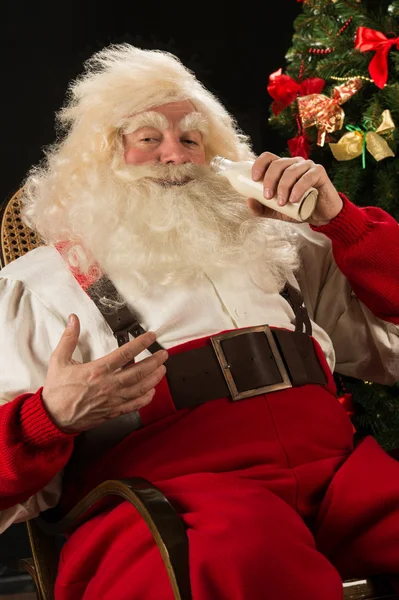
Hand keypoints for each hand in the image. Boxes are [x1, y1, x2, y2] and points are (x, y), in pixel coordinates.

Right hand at [42, 314, 167, 433]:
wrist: (53, 417)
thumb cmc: (57, 390)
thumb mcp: (58, 360)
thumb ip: (68, 338)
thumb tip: (74, 319)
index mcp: (97, 370)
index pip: (125, 354)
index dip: (141, 343)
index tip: (151, 336)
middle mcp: (108, 385)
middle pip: (139, 372)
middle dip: (155, 362)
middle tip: (164, 354)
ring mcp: (112, 400)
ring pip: (140, 388)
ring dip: (154, 378)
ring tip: (163, 370)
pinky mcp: (113, 412)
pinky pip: (134, 405)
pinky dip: (145, 398)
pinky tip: (151, 392)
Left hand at [247, 152, 342, 224]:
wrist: (320, 215)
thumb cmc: (298, 208)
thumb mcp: (276, 211)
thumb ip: (262, 208)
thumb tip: (249, 201)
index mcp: (282, 168)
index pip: (268, 158)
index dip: (259, 165)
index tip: (254, 179)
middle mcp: (294, 163)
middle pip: (277, 164)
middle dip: (269, 180)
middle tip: (267, 197)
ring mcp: (307, 166)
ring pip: (290, 171)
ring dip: (283, 187)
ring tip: (281, 203)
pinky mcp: (319, 173)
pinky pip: (307, 177)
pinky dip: (298, 188)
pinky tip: (294, 199)